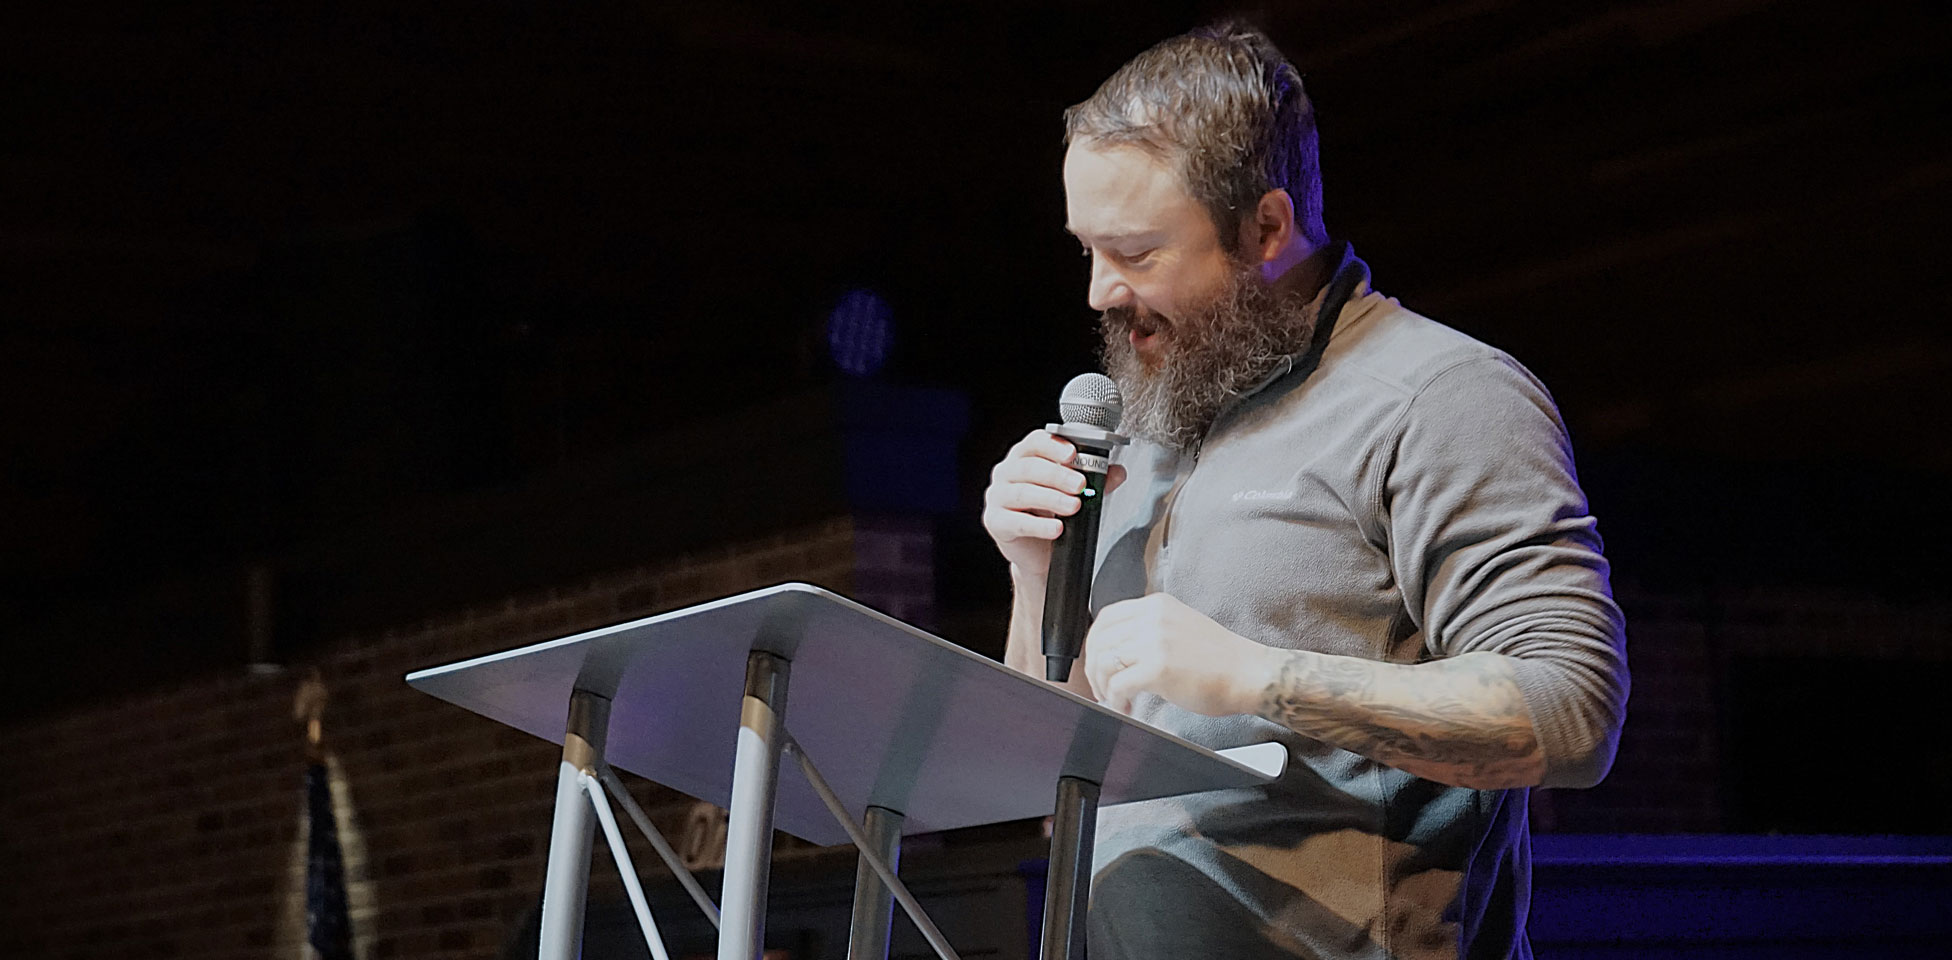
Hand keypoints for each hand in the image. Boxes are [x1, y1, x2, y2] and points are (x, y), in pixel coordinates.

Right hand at [981, 429, 1122, 579]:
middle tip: (1081, 486)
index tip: (1073, 454)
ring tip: (1074, 507)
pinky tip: (1057, 529)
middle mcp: (1006, 473)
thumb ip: (1096, 481)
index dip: (1053, 446)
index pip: (1035, 442)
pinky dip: (1039, 526)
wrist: (1039, 552)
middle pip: (1029, 467)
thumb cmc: (1052, 514)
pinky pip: (1016, 522)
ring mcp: (997, 497)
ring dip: (1051, 499)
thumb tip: (1117, 472)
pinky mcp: (995, 522)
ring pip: (1022, 493)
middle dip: (1058, 475)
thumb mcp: (1076, 494)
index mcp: (1024, 457)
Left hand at [1083, 593, 1276, 716]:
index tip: (1098, 663)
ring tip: (1116, 699)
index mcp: (1157, 606)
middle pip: (1101, 640)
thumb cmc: (1222, 660)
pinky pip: (1118, 685)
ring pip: (1104, 661)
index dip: (1096, 644)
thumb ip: (1150, 631)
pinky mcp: (1158, 667)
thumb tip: (1119, 651)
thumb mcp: (1180, 628)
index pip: (1107, 617)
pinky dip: (1116, 700)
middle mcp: (1153, 618)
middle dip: (1095, 669)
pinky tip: (1127, 707)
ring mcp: (1155, 641)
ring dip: (1103, 686)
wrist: (1250, 674)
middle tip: (1103, 688)